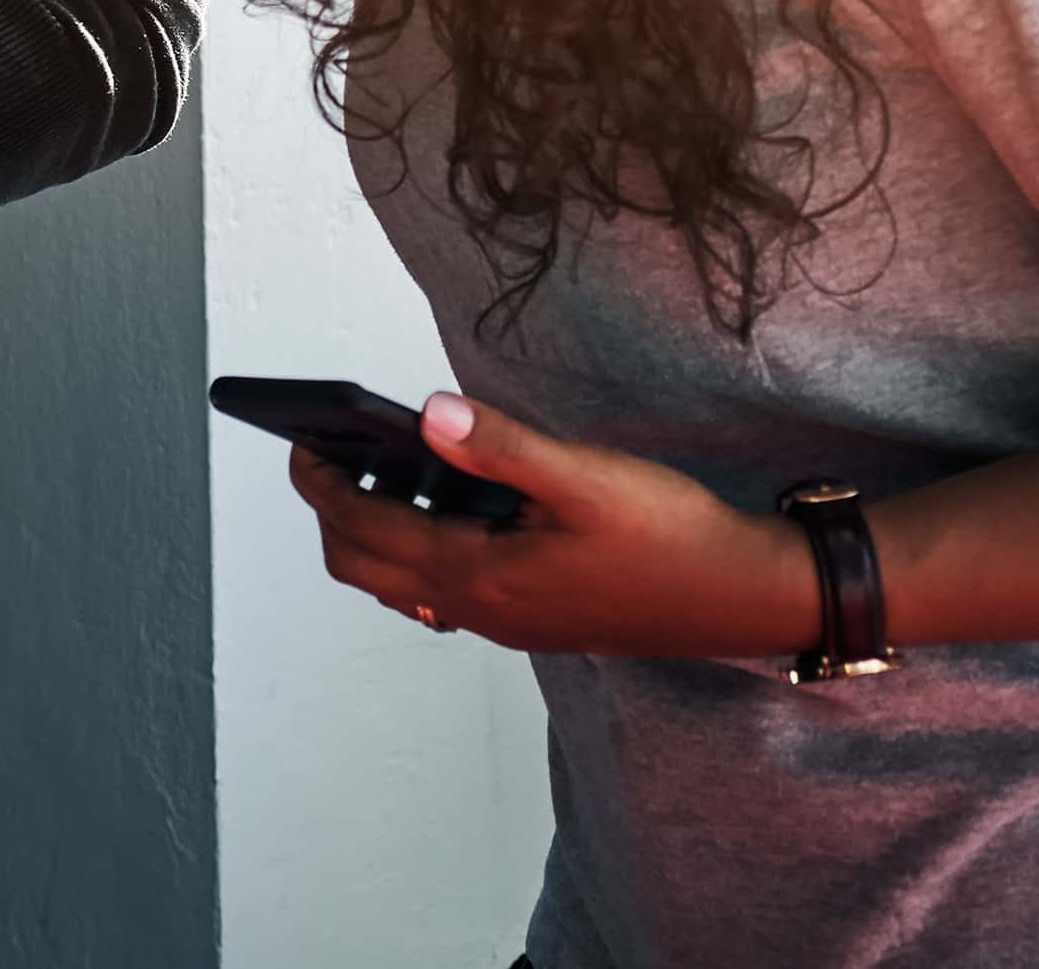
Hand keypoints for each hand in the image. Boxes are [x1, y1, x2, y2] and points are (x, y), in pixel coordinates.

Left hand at [288, 393, 819, 661]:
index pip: (363, 531)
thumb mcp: (583, 478)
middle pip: (365, 567)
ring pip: (401, 584)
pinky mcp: (531, 618)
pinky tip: (449, 506)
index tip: (298, 441)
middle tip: (329, 454)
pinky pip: (444, 591)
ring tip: (382, 470)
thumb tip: (427, 415)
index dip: (320, 484)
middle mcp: (482, 610)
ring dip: (374, 533)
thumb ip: (500, 446)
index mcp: (481, 577)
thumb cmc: (671, 537)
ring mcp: (505, 622)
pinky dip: (418, 549)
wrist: (740, 595)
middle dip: (333, 512)